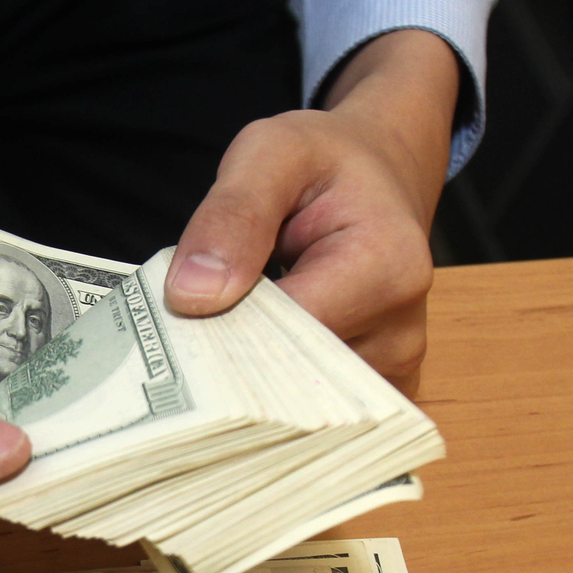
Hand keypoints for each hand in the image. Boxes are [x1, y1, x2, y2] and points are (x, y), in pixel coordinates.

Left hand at [163, 29, 460, 389]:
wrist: (379, 176)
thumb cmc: (326, 164)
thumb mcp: (271, 153)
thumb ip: (232, 214)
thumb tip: (194, 295)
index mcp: (387, 269)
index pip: (283, 339)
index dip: (220, 337)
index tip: (172, 327)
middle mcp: (400, 334)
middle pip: (289, 386)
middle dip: (228, 368)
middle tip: (177, 346)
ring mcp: (393, 373)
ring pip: (294, 409)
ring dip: (246, 382)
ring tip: (219, 340)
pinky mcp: (376, 396)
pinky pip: (311, 419)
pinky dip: (269, 397)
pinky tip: (244, 363)